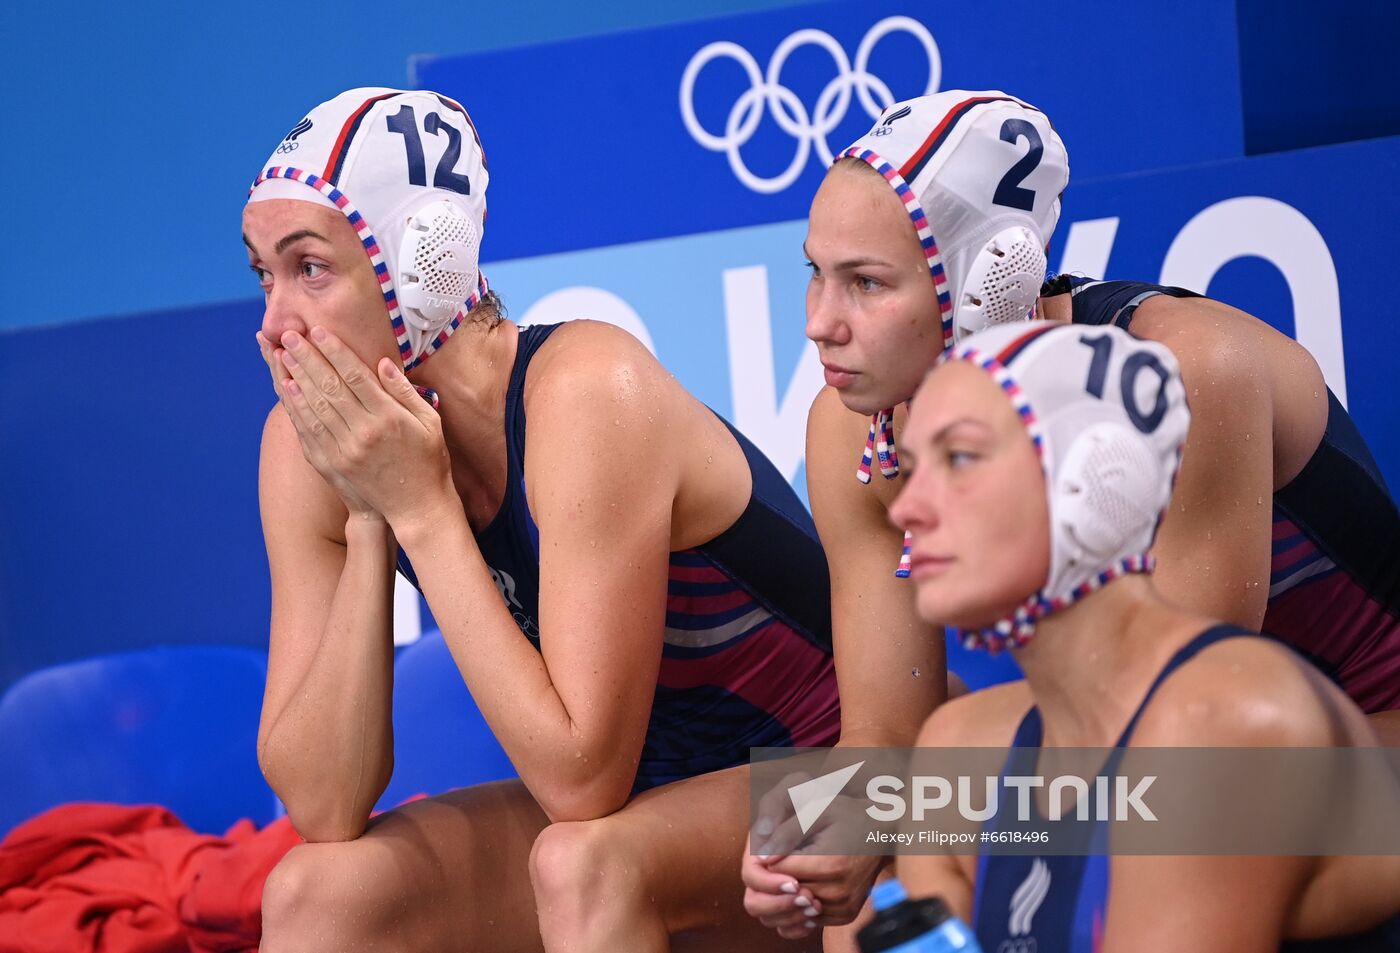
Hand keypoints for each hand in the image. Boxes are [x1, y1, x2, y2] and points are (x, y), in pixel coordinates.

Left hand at [261, 327, 455, 528]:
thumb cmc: (429, 462)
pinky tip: (287, 388)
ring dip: (295, 377)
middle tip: (289, 334)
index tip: (318, 331)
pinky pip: (308, 431)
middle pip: (329, 386)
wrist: (417, 509)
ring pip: (314, 406)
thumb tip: (382, 363)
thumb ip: (405, 392)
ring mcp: (344, 450)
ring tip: (281, 354)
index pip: (355, 376)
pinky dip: (296, 407)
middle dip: (307, 357)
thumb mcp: (429, 423)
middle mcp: (363, 432)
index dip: (334, 351)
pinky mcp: (332, 465)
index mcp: (389, 418)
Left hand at [742, 770, 884, 940]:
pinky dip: (799, 907)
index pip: (778, 872)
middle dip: (772, 879)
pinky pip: (809, 920)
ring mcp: (843, 906)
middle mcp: (838, 891)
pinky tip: (800, 887)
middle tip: (775, 862)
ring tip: (788, 872)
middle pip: (784, 895)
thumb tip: (762, 858)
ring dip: (784, 895)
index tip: (770, 848)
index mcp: (829, 864)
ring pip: (794, 910)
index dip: (767, 861)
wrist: (881, 833)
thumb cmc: (848, 815)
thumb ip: (788, 832)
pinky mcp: (845, 914)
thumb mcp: (818, 811)